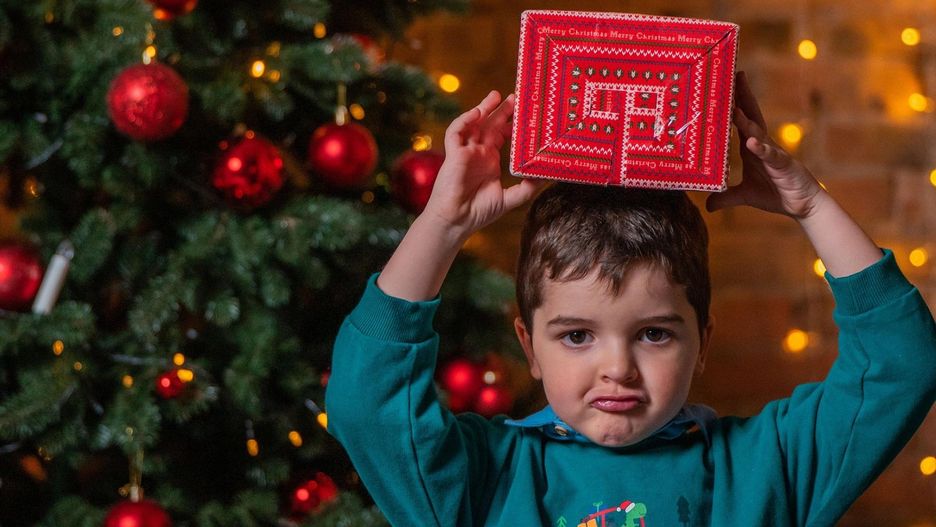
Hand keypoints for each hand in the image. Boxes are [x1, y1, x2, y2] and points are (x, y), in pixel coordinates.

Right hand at [422, 90, 542, 239]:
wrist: (457, 221)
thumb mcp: (510, 198)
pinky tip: (477, 113)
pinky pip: (456, 132)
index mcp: (489, 160)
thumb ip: (527, 187)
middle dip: (501, 110)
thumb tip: (546, 176)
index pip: (501, 134)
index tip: (527, 112)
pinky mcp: (453, 154)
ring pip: (473, 123)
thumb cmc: (479, 212)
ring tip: (496, 96)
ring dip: (483, 108)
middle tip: (516, 96)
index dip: (512, 123)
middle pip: (490, 124)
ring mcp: (465, 152)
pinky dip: (465, 120)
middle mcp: (478, 153)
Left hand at [706, 72, 823, 218]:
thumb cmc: (775, 193)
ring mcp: (772, 152)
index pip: (739, 120)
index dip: (731, 103)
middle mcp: (761, 144)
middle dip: (742, 96)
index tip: (721, 84)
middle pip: (750, 116)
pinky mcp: (783, 164)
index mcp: (750, 146)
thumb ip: (726, 197)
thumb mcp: (745, 195)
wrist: (801, 205)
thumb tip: (708, 205)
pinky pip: (771, 155)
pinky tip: (753, 143)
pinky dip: (762, 149)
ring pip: (758, 132)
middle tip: (734, 75)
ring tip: (733, 109)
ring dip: (746, 121)